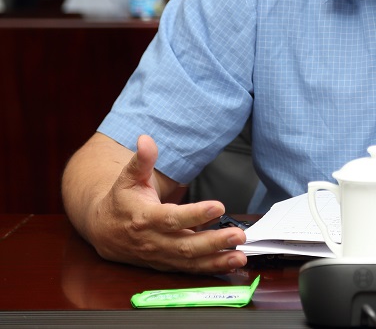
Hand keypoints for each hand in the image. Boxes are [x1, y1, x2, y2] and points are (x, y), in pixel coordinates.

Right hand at [88, 135, 247, 273]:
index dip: (195, 214)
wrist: (102, 229)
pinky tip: (230, 264)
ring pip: (189, 261)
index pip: (172, 218)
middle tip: (238, 236)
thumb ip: (141, 160)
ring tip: (240, 256)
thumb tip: (146, 139)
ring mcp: (160, 255)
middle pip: (185, 245)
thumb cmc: (120, 200)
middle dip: (213, 242)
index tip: (218, 206)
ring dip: (216, 261)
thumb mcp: (128, 177)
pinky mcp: (166, 264)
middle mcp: (153, 241)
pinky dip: (210, 269)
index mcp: (144, 218)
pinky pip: (189, 269)